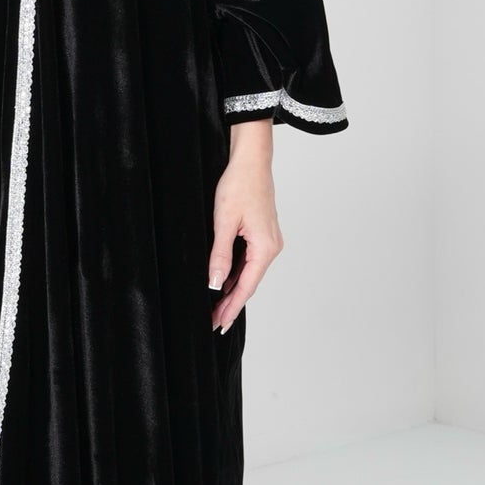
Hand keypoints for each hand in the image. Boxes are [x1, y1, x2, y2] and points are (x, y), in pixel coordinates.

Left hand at [207, 118, 281, 334]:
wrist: (250, 160)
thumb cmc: (239, 185)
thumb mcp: (224, 222)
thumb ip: (220, 255)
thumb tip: (216, 284)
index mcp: (265, 248)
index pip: (246, 287)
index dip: (232, 307)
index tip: (220, 324)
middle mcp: (272, 247)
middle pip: (249, 283)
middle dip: (230, 302)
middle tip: (213, 321)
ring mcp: (268, 240)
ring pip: (248, 272)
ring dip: (233, 289)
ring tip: (215, 306)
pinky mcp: (262, 233)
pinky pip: (249, 260)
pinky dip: (237, 273)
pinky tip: (224, 281)